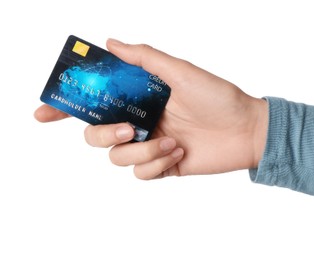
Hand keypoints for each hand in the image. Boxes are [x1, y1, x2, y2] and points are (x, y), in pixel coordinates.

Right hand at [34, 39, 268, 178]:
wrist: (246, 129)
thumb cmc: (218, 97)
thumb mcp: (180, 71)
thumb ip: (145, 59)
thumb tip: (111, 43)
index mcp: (139, 98)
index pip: (95, 103)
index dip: (67, 108)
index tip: (44, 113)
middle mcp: (140, 121)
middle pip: (96, 135)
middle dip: (105, 134)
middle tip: (129, 128)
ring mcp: (150, 145)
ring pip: (118, 157)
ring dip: (143, 150)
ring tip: (173, 141)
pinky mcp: (162, 166)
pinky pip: (141, 173)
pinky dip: (158, 163)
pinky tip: (180, 152)